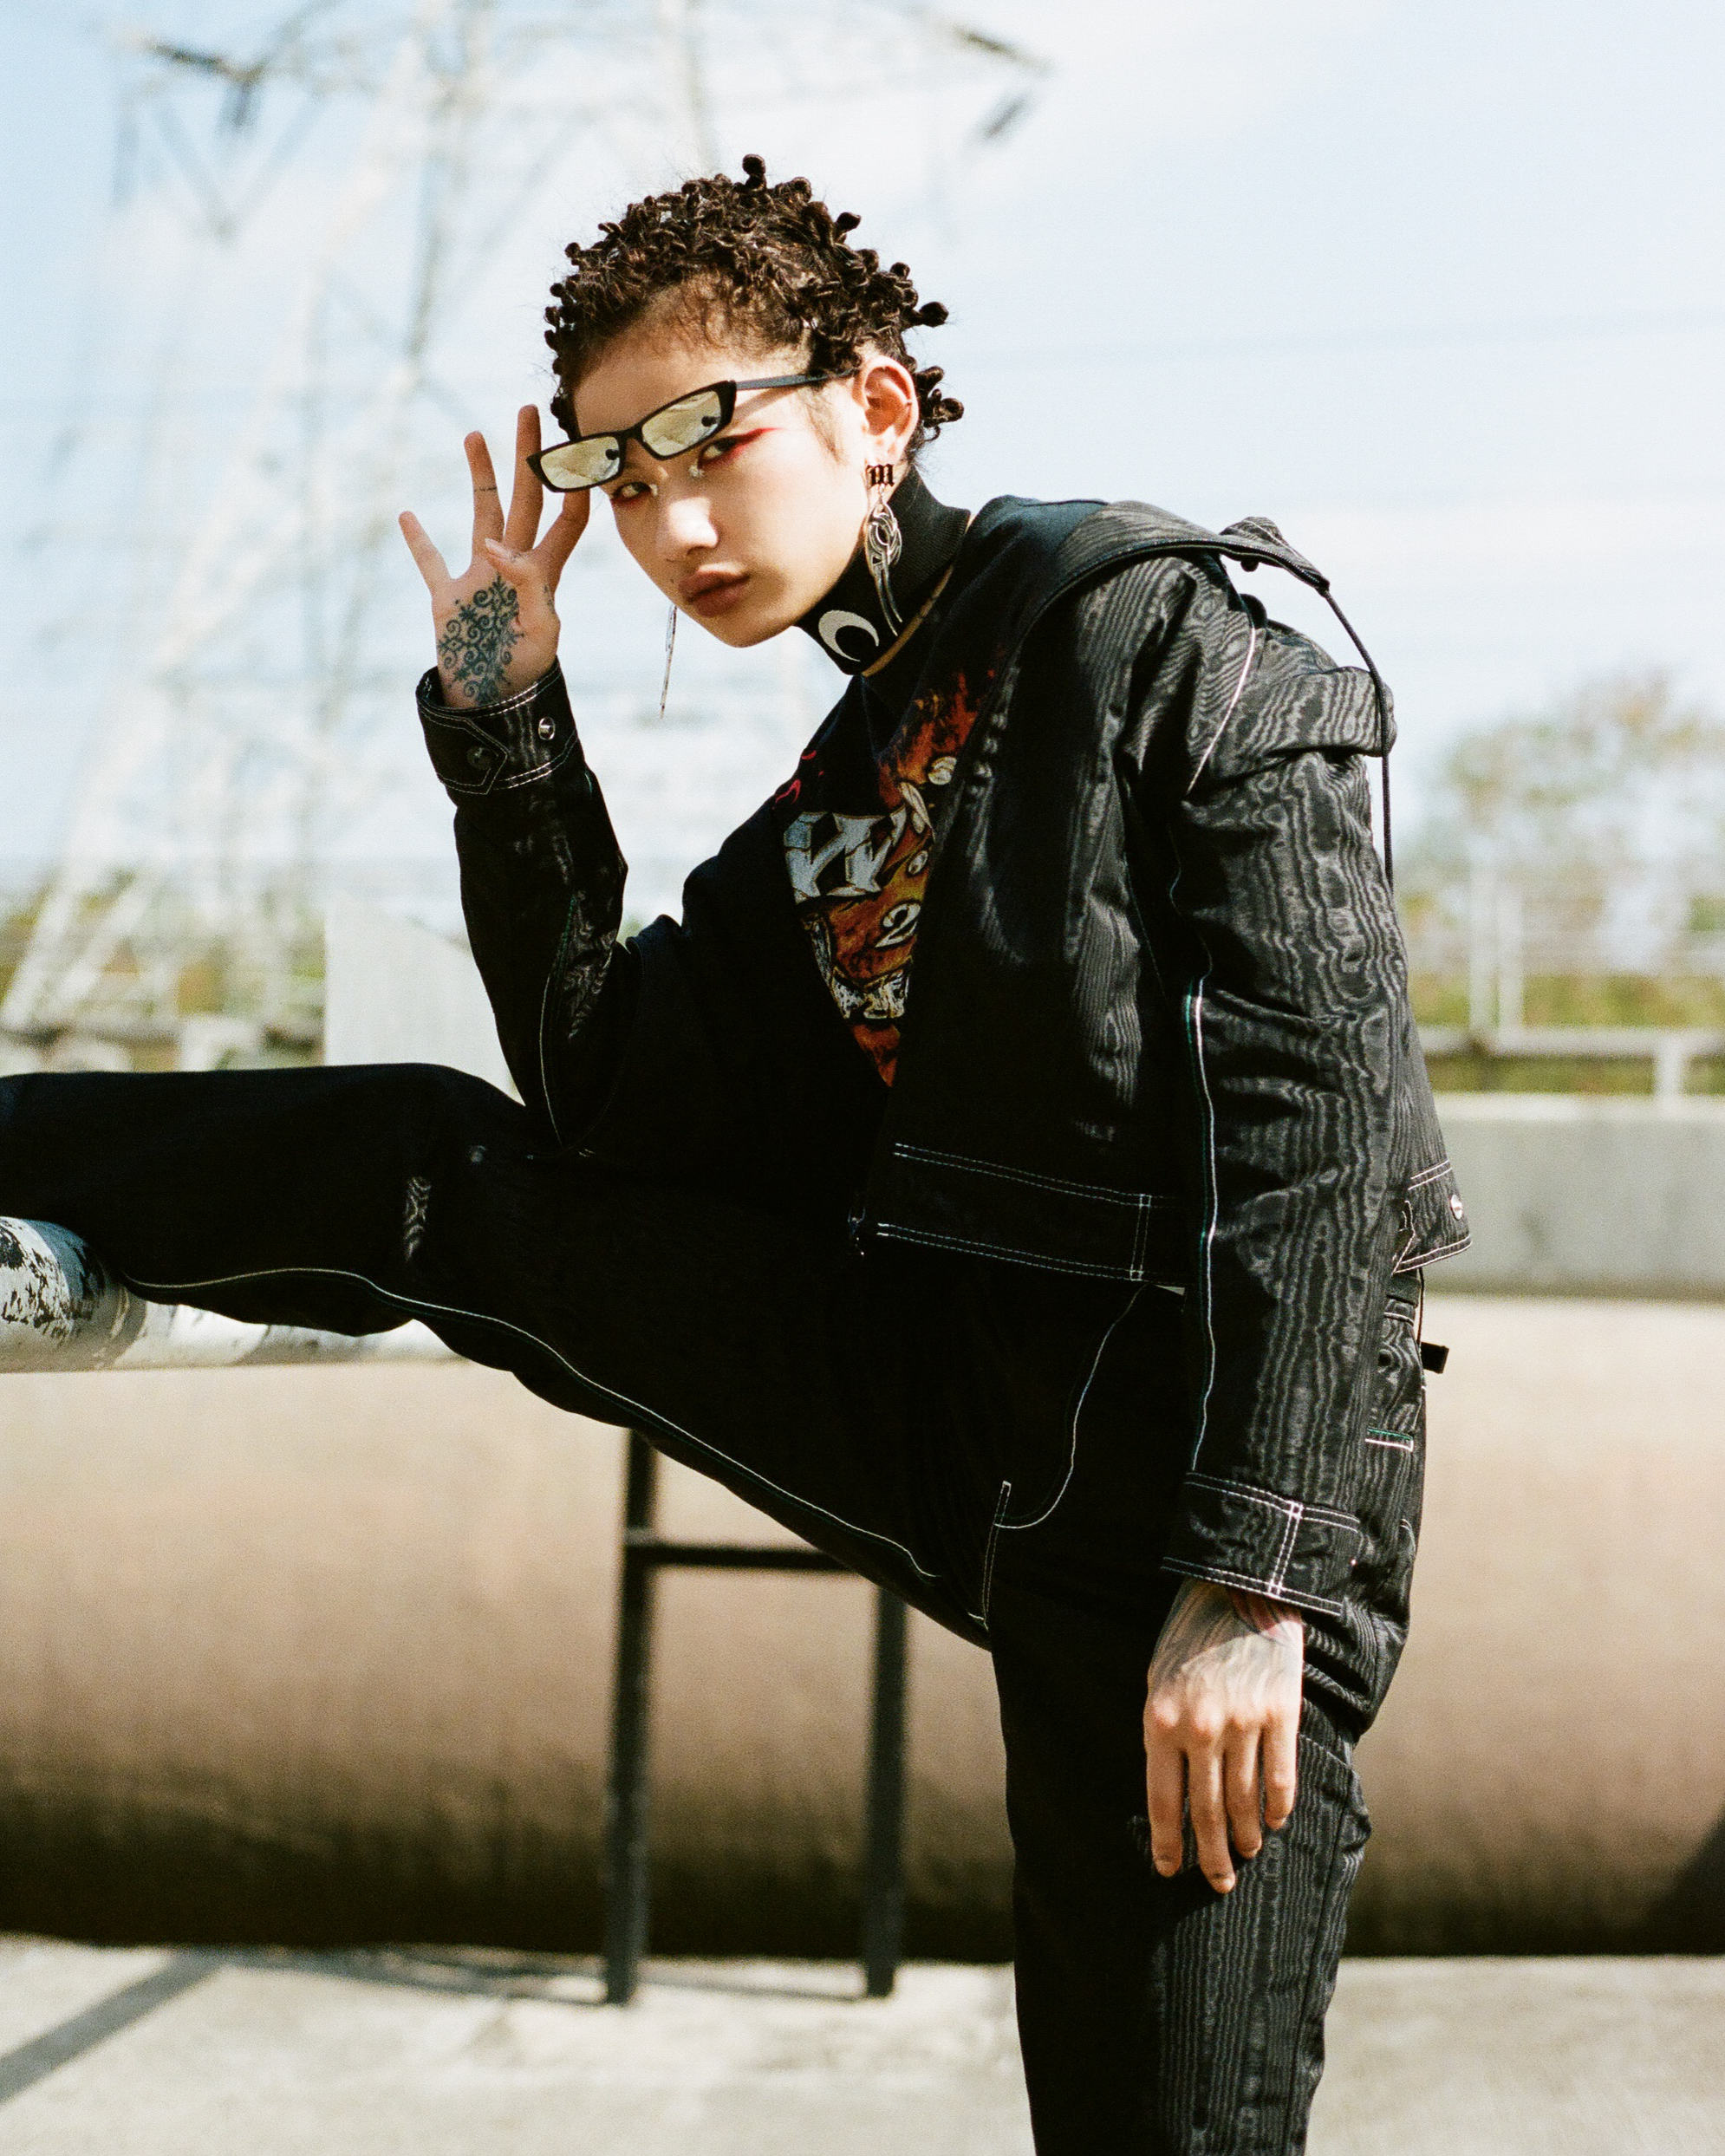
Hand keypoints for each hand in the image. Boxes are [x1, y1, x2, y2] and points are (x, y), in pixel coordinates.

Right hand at [400, 405, 588, 709]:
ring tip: (473, 434)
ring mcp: (480, 579)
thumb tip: (495, 546)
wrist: (492, 708)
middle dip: (528, 456)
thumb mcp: (537, 632)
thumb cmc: (524, 675)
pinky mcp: (448, 598)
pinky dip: (418, 540)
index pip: (566, 522)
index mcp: (543, 575)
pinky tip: (407, 513)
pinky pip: (431, 562)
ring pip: (481, 515)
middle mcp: (513, 567)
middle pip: (526, 500)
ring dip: (480, 476)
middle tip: (529, 410)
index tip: (579, 450)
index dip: (574, 488)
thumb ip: (526, 585)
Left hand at [1144, 1577, 1302, 1892]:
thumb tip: (1171, 1792)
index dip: (1168, 1842)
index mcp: (1160, 1721)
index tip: (1170, 1871)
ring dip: (1245, 1835)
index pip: (1162, 1800)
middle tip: (1218, 1882)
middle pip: (1204, 1811)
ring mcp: (1242, 1722)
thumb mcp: (1158, 1681)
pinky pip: (1280, 1777)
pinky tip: (1274, 1822)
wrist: (1236, 1589)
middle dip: (1211, 1854)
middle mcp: (1199, 1728)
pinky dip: (1278, 1807)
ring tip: (1246, 1853)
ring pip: (1244, 1801)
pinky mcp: (1279, 1714)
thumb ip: (1163, 1734)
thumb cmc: (1189, 1637)